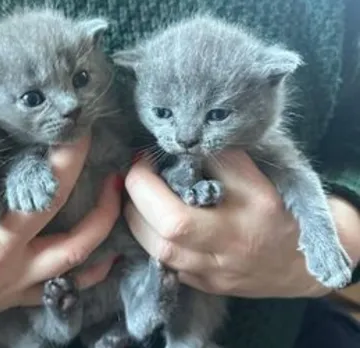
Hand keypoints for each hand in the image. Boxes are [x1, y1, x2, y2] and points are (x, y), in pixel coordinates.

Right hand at [0, 137, 121, 347]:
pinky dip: (87, 274)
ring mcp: (9, 275)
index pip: (12, 163)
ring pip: (74, 248)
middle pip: (53, 196)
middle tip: (93, 135)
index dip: (39, 138)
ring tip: (118, 192)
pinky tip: (107, 258)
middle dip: (77, 161)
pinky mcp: (8, 297)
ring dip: (102, 219)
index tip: (56, 115)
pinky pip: (59, 288)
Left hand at [124, 150, 359, 297]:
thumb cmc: (280, 211)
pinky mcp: (203, 286)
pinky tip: (153, 220)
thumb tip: (178, 148)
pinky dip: (150, 238)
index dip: (149, 181)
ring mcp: (211, 275)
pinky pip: (164, 263)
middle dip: (135, 198)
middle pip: (163, 232)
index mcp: (242, 220)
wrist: (300, 262)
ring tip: (141, 195)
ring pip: (156, 251)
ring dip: (137, 218)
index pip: (177, 209)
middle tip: (137, 176)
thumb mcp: (258, 177)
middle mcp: (224, 253)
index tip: (146, 158)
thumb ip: (218, 159)